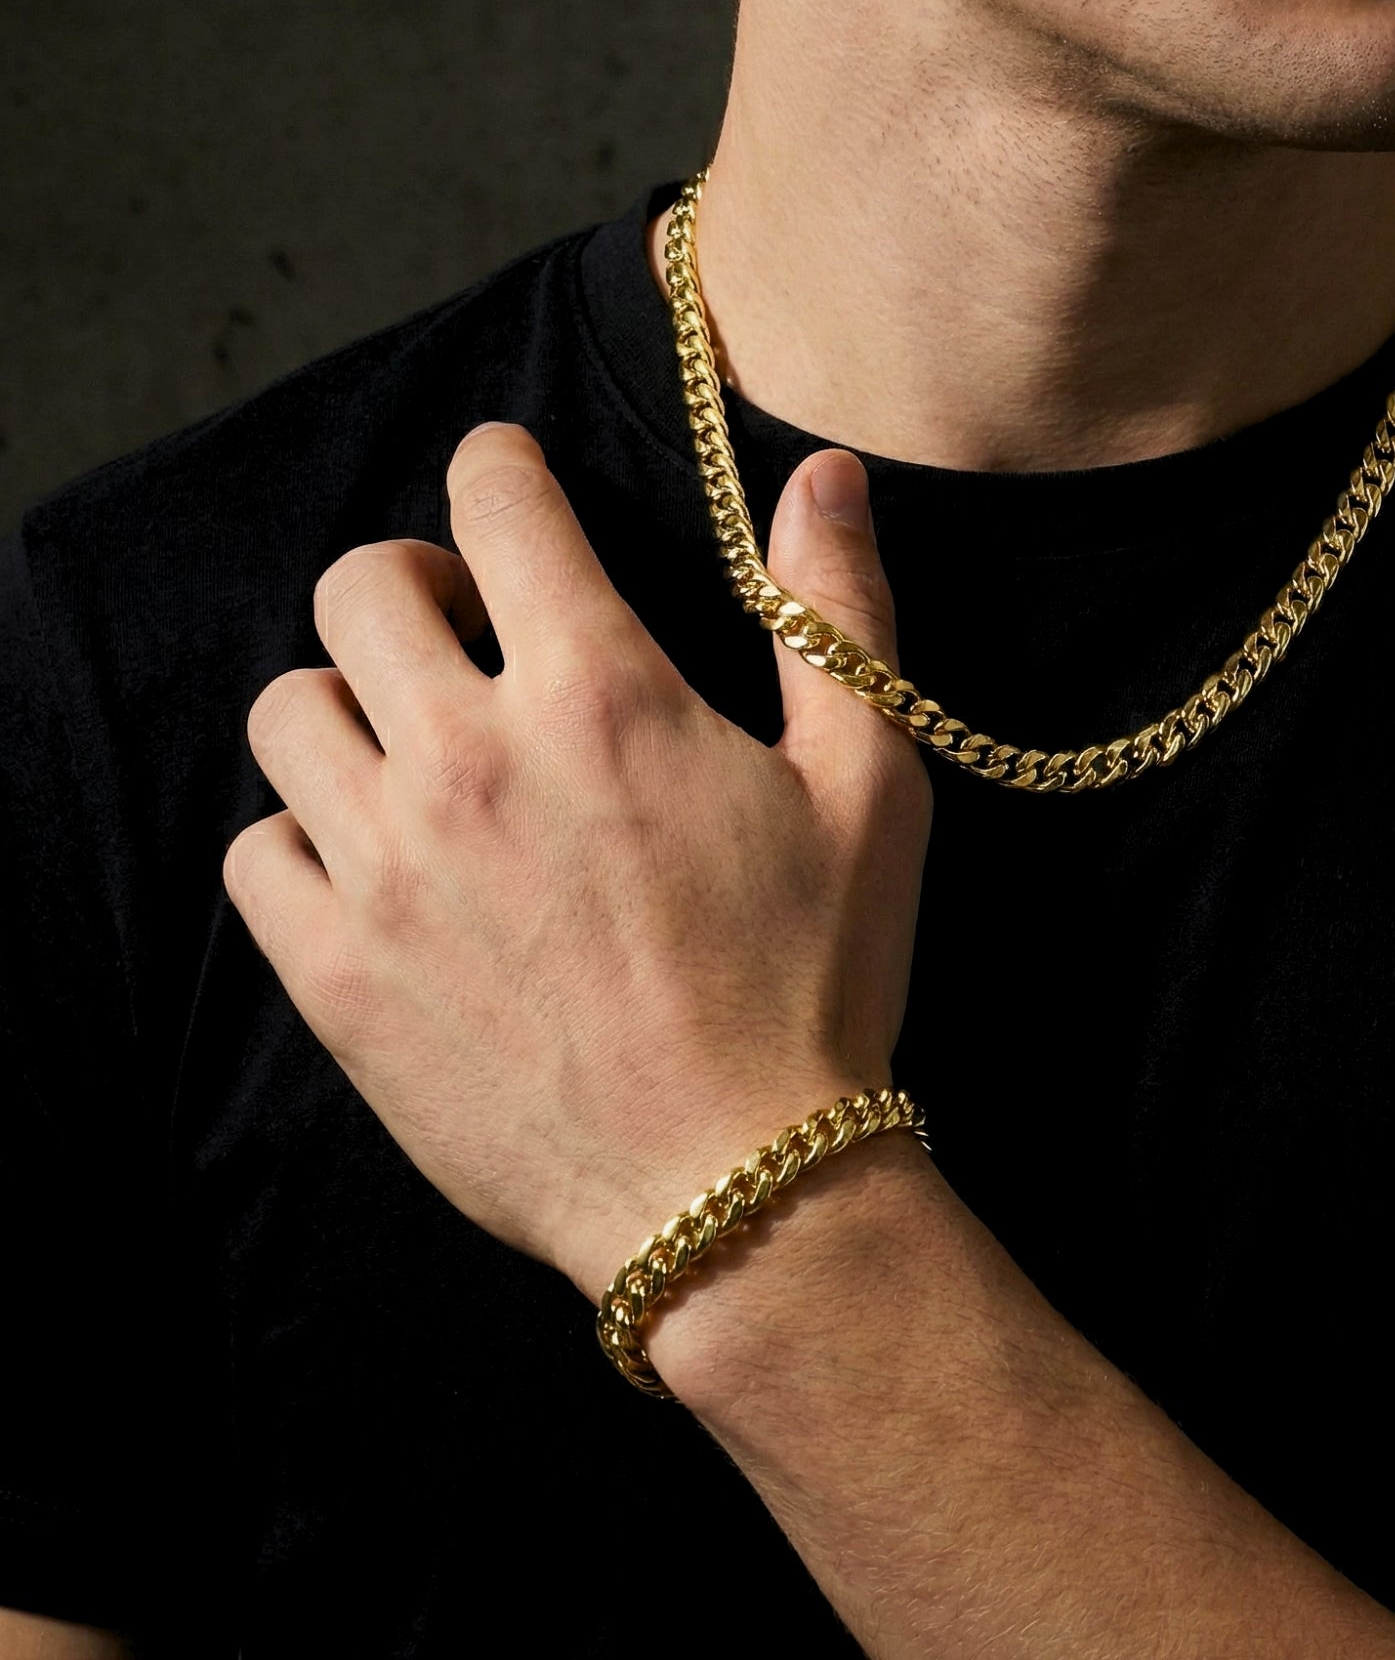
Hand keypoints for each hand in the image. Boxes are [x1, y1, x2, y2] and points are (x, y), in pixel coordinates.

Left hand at [222, 422, 931, 1304]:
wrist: (737, 1191)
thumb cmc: (817, 983)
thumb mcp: (870, 786)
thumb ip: (836, 614)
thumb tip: (823, 475)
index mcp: (601, 696)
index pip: (497, 504)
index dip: (499, 468)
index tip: (507, 484)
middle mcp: (470, 760)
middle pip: (360, 587)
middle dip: (413, 579)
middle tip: (468, 629)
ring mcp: (388, 869)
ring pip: (291, 711)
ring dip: (352, 702)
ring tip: (419, 749)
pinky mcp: (338, 973)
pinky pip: (259, 852)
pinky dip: (305, 835)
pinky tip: (381, 864)